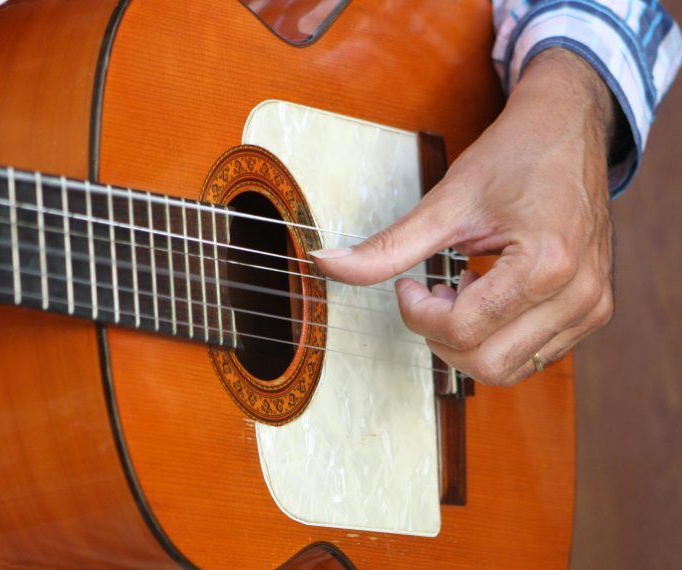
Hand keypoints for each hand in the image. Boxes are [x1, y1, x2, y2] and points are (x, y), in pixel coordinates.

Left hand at [313, 48, 614, 385]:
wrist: (569, 129)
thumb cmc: (514, 156)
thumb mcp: (445, 201)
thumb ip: (388, 246)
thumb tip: (326, 264)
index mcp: (545, 265)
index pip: (461, 330)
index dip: (418, 314)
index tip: (408, 285)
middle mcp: (578, 295)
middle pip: (487, 363)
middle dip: (441, 336)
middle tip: (431, 293)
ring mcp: (592, 308)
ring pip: (510, 369)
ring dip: (470, 340)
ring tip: (461, 290)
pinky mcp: (594, 312)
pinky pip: (534, 355)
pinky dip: (498, 337)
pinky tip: (488, 294)